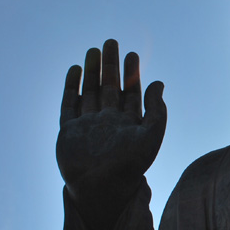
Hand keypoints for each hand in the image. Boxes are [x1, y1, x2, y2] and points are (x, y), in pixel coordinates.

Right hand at [56, 39, 165, 229]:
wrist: (102, 186)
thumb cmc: (131, 164)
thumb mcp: (151, 134)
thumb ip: (157, 109)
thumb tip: (160, 83)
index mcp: (129, 124)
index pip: (130, 93)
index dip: (132, 73)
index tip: (133, 54)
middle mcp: (109, 123)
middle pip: (109, 87)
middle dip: (111, 66)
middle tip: (112, 42)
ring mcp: (88, 126)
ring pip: (90, 92)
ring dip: (92, 72)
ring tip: (94, 50)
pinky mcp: (69, 131)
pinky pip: (70, 104)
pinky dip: (72, 87)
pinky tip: (76, 70)